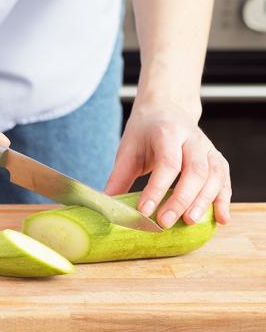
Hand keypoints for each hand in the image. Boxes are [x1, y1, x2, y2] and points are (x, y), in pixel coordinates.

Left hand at [104, 102, 230, 226]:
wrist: (167, 109)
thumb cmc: (144, 133)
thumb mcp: (127, 150)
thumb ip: (118, 178)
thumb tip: (107, 208)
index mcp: (167, 133)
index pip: (167, 163)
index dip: (157, 189)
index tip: (144, 211)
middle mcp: (192, 139)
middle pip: (195, 170)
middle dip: (181, 199)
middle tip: (165, 222)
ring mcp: (208, 148)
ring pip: (214, 175)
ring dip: (205, 201)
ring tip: (190, 222)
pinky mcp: (217, 158)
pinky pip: (224, 179)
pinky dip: (224, 199)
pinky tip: (221, 218)